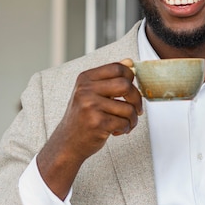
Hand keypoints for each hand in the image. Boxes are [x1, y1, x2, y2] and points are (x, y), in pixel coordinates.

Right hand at [37, 59, 141, 197]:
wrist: (67, 143)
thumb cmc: (82, 117)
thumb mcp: (91, 92)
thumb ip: (109, 77)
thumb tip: (129, 61)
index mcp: (85, 79)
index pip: (117, 68)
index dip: (130, 78)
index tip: (131, 89)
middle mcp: (86, 90)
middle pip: (126, 85)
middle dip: (136, 99)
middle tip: (136, 109)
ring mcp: (90, 106)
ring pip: (128, 108)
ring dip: (132, 119)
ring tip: (125, 123)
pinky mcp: (97, 123)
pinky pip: (124, 122)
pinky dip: (126, 128)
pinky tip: (116, 131)